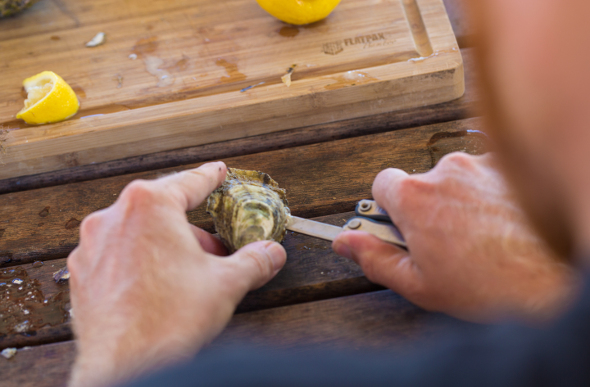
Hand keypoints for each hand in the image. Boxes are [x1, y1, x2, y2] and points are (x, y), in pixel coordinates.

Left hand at [67, 162, 286, 386]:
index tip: (217, 172)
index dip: (209, 177)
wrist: (126, 367)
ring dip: (166, 247)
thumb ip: (254, 261)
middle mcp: (114, 217)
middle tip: (214, 251)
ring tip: (187, 276)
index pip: (189, 183)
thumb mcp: (226, 284)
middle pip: (163, 211)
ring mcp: (93, 246)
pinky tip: (157, 288)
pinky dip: (141, 263)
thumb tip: (272, 253)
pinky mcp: (82, 273)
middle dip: (192, 229)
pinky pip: (118, 255)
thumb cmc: (169, 320)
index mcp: (149, 206)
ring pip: (139, 233)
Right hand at [333, 153, 578, 322]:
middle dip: (427, 207)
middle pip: (422, 182)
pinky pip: (486, 175)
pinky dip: (488, 193)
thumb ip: (373, 259)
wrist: (554, 278)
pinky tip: (500, 224)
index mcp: (415, 198)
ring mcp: (481, 166)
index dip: (388, 207)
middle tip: (444, 243)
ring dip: (459, 200)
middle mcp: (446, 172)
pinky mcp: (510, 167)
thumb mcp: (418, 284)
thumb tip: (345, 244)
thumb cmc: (488, 285)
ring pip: (456, 179)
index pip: (382, 183)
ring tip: (478, 237)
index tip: (399, 226)